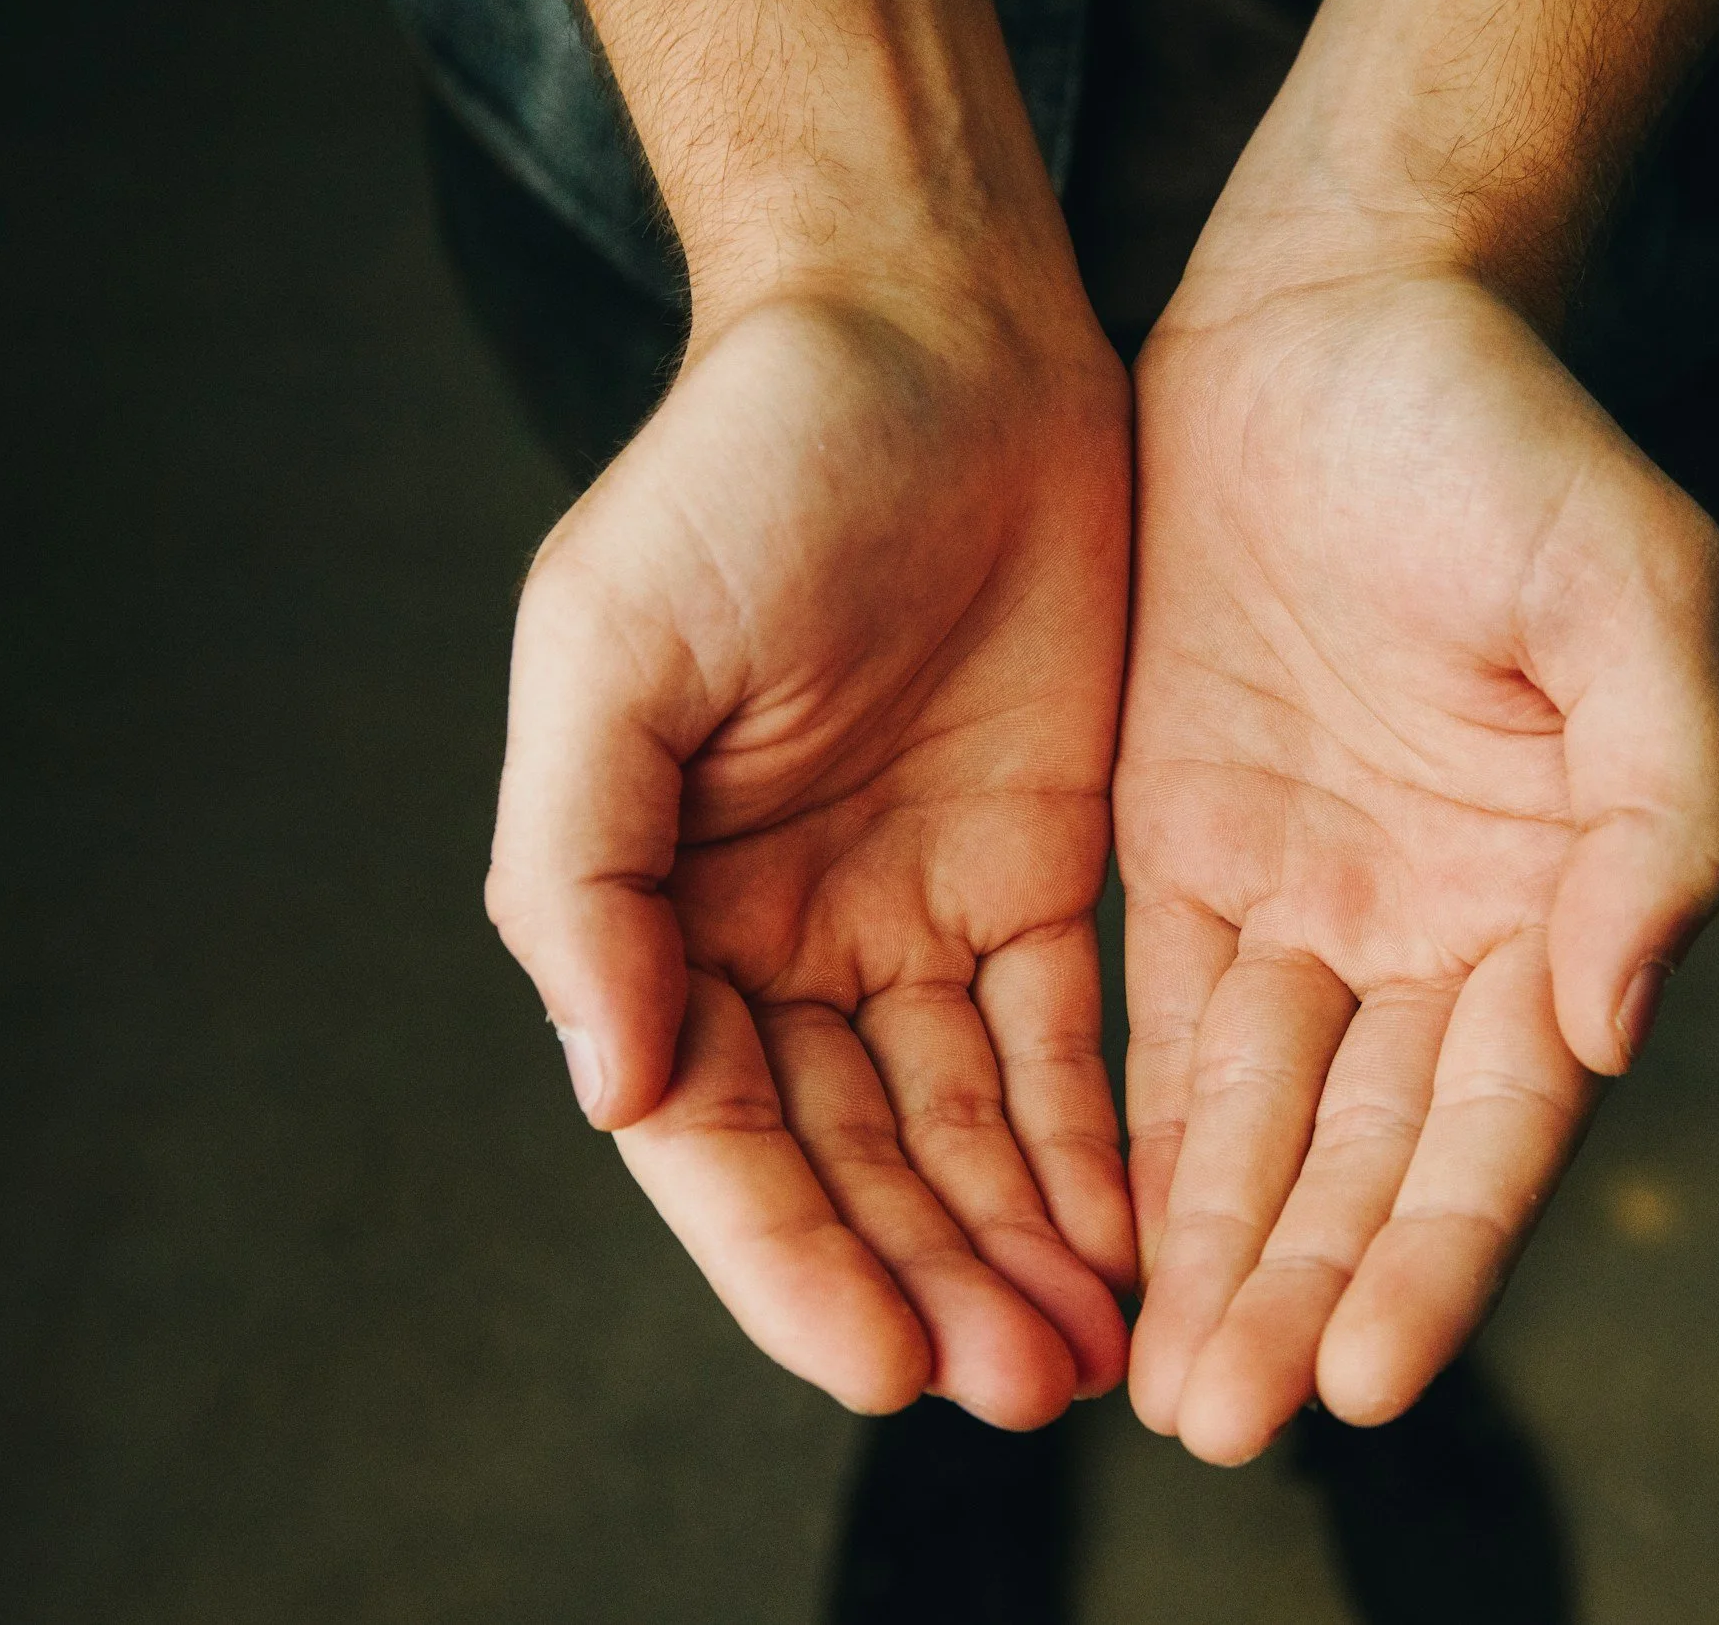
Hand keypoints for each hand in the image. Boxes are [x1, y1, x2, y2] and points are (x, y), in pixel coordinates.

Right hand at [487, 281, 1134, 1429]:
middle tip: (1030, 1386)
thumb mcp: (613, 644)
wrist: (932, 333)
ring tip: (1096, 1353)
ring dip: (1020, 1244)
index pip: (717, 1132)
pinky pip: (1068, 1043)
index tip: (884, 1362)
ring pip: (964, 1127)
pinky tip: (1138, 1233)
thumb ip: (580, 869)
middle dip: (933, 1280)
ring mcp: (916, 912)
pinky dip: (1095, 1143)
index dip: (792, 1258)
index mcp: (659, 903)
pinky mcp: (1040, 873)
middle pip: (853, 1159)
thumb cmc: (746, 464)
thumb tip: (604, 1081)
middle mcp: (781, 934)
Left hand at [1116, 265, 1718, 1462]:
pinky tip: (1098, 1250)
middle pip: (1374, 1154)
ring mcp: (1314, 901)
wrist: (1331, 319)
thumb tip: (1619, 1014)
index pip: (1505, 1117)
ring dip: (1218, 1257)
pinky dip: (1138, 1145)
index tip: (1367, 1378)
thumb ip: (1666, 804)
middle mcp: (1444, 927)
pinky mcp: (1187, 858)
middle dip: (1307, 1291)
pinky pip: (1161, 1032)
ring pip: (1264, 1122)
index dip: (1443, 1251)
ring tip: (1162, 1388)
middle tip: (1228, 1421)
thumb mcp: (1631, 590)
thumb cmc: (1502, 439)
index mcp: (1567, 889)